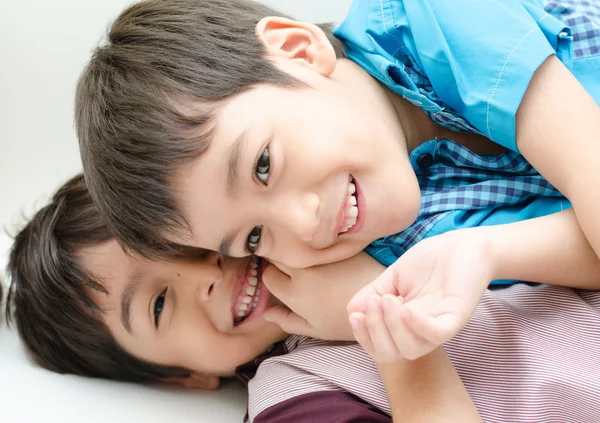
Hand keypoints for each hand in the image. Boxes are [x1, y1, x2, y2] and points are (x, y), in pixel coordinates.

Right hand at [262, 252, 384, 340]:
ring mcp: (319, 255)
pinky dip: (316, 240)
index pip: (267, 276)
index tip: (280, 278)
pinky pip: (317, 237)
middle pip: (277, 255)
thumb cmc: (348, 321)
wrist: (383, 303)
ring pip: (295, 242)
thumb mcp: (317, 329)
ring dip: (295, 245)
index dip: (272, 277)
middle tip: (290, 263)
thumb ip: (288, 321)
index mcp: (295, 294)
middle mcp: (303, 271)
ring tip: (304, 253)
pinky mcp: (336, 244)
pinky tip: (322, 246)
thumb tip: (265, 314)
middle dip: (280, 257)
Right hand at [348, 229, 493, 361]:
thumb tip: (352, 310)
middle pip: (391, 354)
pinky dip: (417, 326)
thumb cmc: (429, 261)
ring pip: (411, 350)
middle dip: (374, 331)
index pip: (380, 347)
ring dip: (392, 328)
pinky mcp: (456, 317)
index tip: (355, 314)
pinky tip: (405, 308)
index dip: (363, 336)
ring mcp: (438, 325)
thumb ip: (371, 293)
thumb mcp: (392, 277)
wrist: (463, 244)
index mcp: (404, 326)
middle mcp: (420, 331)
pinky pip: (435, 335)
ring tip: (387, 299)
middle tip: (373, 301)